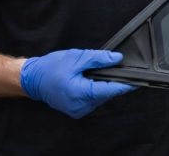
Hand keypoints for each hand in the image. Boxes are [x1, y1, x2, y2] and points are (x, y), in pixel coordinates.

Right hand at [20, 48, 135, 118]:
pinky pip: (91, 100)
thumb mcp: (77, 58)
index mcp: (81, 93)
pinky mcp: (76, 109)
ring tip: (88, 73)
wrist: (31, 79)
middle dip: (109, 80)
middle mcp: (81, 105)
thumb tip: (117, 59)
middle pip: (106, 93)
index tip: (137, 80)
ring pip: (99, 97)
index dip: (125, 84)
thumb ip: (99, 59)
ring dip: (100, 85)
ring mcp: (78, 110)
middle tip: (106, 66)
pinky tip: (85, 80)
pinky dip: (92, 90)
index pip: (110, 90)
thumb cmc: (51, 68)